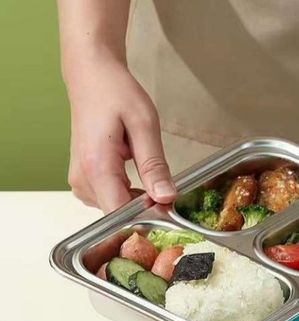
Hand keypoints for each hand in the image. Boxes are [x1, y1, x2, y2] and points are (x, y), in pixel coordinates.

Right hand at [65, 54, 175, 212]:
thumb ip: (154, 166)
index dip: (148, 215)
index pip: (121, 215)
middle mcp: (83, 179)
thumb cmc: (115, 93)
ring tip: (147, 173)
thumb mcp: (144, 126)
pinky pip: (111, 200)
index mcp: (96, 167)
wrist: (91, 76)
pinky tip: (137, 176)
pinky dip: (129, 194)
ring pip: (117, 210)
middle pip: (121, 215)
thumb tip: (166, 197)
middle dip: (147, 207)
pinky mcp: (84, 181)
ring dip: (139, 200)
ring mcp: (81, 182)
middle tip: (163, 184)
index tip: (166, 205)